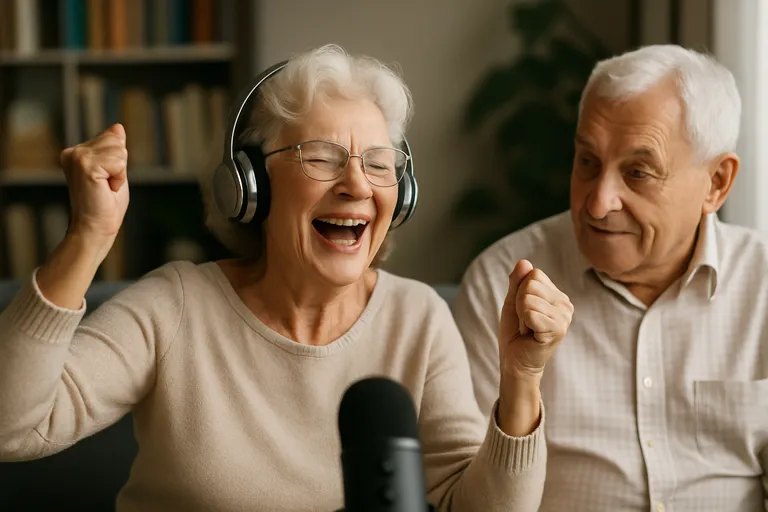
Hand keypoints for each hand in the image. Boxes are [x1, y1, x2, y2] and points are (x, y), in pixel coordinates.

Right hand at [61, 123, 129, 249]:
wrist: (95, 228)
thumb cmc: (105, 206)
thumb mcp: (114, 172)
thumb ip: (114, 150)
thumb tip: (118, 127)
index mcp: (76, 152)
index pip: (113, 139)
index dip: (118, 164)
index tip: (104, 182)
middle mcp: (73, 152)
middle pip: (117, 142)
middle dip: (120, 167)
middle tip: (106, 186)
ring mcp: (77, 157)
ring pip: (120, 151)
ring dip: (120, 174)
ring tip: (105, 188)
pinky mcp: (86, 165)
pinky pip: (120, 162)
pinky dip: (119, 178)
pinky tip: (106, 189)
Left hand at [499, 259, 572, 381]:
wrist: (515, 360)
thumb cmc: (515, 332)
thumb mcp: (512, 301)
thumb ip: (517, 282)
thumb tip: (524, 261)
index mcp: (556, 294)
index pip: (534, 274)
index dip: (520, 291)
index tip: (523, 310)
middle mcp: (565, 303)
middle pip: (531, 283)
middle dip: (519, 303)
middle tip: (526, 321)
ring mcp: (564, 316)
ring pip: (528, 298)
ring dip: (522, 315)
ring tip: (529, 329)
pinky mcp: (559, 329)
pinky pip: (530, 313)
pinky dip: (525, 324)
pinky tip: (531, 335)